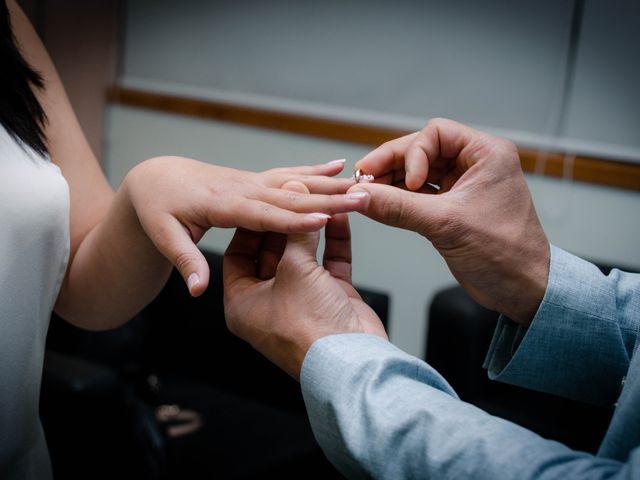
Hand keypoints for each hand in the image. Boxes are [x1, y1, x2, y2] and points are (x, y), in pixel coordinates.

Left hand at [123, 157, 368, 295]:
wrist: (157, 177)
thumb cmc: (158, 209)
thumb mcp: (163, 236)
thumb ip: (185, 262)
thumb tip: (196, 289)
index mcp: (221, 207)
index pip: (263, 216)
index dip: (294, 219)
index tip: (323, 217)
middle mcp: (241, 190)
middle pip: (289, 196)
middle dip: (325, 197)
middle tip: (357, 195)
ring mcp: (251, 182)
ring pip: (296, 182)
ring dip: (328, 182)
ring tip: (358, 180)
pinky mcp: (257, 180)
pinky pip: (290, 174)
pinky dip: (316, 170)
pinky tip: (337, 166)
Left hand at [223, 182, 386, 379]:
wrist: (351, 361)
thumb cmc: (308, 326)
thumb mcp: (294, 271)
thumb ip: (295, 231)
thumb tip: (295, 194)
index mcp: (242, 302)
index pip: (239, 252)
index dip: (251, 224)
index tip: (262, 200)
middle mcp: (268, 301)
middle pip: (272, 251)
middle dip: (285, 222)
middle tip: (293, 192)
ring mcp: (300, 299)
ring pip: (303, 255)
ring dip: (312, 228)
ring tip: (319, 198)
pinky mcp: (330, 297)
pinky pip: (328, 262)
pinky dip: (334, 240)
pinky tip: (339, 216)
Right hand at [349, 118, 548, 325]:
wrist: (523, 290)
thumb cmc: (505, 253)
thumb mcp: (446, 225)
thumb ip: (398, 208)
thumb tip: (360, 196)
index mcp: (487, 154)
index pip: (436, 134)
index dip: (413, 155)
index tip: (407, 184)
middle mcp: (475, 164)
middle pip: (421, 151)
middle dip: (392, 165)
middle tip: (363, 179)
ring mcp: (463, 185)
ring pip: (417, 172)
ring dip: (391, 181)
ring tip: (367, 193)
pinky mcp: (452, 207)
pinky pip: (419, 194)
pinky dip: (399, 199)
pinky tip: (381, 204)